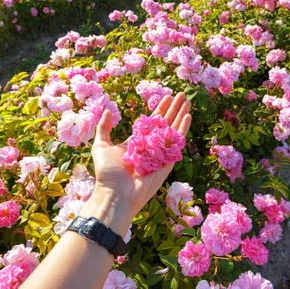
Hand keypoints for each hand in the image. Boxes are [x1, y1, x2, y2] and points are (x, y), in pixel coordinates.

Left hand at [87, 93, 191, 225]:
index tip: (167, 97)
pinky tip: (188, 117)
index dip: (160, 109)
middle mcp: (150, 146)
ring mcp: (160, 154)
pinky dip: (182, 130)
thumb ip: (104, 128)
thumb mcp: (101, 146)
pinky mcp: (167, 162)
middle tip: (182, 95)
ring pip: (173, 130)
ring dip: (181, 115)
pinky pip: (176, 144)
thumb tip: (108, 111)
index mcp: (137, 142)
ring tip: (187, 101)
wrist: (115, 194)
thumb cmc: (107, 173)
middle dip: (174, 109)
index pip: (152, 121)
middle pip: (165, 123)